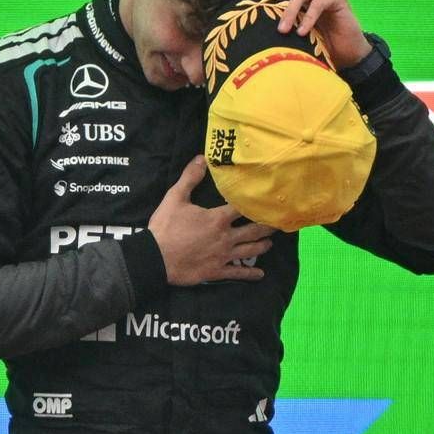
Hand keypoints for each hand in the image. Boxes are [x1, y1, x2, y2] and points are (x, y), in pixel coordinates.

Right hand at [147, 156, 274, 285]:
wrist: (155, 257)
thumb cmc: (165, 227)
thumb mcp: (175, 198)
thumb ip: (190, 178)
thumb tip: (201, 158)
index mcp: (218, 218)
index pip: (243, 208)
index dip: (257, 204)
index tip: (270, 201)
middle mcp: (226, 237)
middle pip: (253, 231)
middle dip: (267, 226)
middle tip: (278, 224)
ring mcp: (223, 256)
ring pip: (249, 251)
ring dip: (262, 246)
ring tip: (270, 243)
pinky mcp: (216, 271)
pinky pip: (238, 273)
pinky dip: (250, 274)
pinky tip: (260, 274)